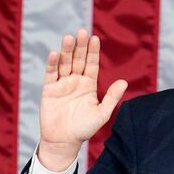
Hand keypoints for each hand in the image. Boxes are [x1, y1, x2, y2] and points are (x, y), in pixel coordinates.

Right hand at [38, 29, 127, 170]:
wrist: (64, 141)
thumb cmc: (84, 129)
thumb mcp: (102, 113)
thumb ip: (112, 97)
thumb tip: (124, 81)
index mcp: (89, 85)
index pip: (91, 64)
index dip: (93, 51)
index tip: (95, 38)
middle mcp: (75, 81)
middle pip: (78, 59)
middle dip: (80, 46)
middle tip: (82, 32)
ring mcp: (62, 84)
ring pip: (64, 63)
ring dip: (66, 51)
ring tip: (69, 38)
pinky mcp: (49, 89)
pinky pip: (51, 74)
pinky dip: (52, 64)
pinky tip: (55, 54)